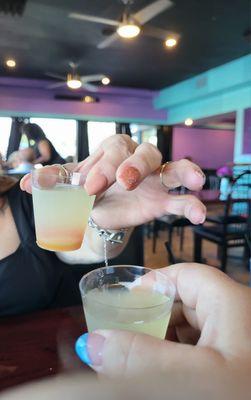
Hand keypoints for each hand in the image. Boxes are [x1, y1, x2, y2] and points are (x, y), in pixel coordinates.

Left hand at [20, 134, 205, 228]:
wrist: (99, 211)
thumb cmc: (85, 191)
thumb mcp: (67, 187)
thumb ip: (51, 183)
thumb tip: (26, 186)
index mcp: (112, 150)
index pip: (112, 151)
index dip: (103, 166)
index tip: (90, 187)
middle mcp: (137, 160)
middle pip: (145, 153)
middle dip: (136, 166)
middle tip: (127, 181)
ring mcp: (154, 180)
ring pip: (173, 169)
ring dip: (185, 172)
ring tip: (194, 180)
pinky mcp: (162, 202)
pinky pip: (181, 201)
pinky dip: (191, 205)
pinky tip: (199, 215)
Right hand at [75, 263, 250, 381]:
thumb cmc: (245, 395)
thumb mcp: (200, 381)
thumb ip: (146, 361)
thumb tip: (92, 342)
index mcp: (231, 303)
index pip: (183, 276)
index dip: (150, 285)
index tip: (119, 306)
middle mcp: (235, 317)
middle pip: (182, 303)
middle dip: (150, 320)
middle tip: (120, 339)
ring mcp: (236, 343)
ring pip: (187, 332)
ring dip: (160, 344)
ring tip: (135, 359)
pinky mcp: (233, 363)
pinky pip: (197, 354)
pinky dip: (176, 361)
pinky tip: (162, 376)